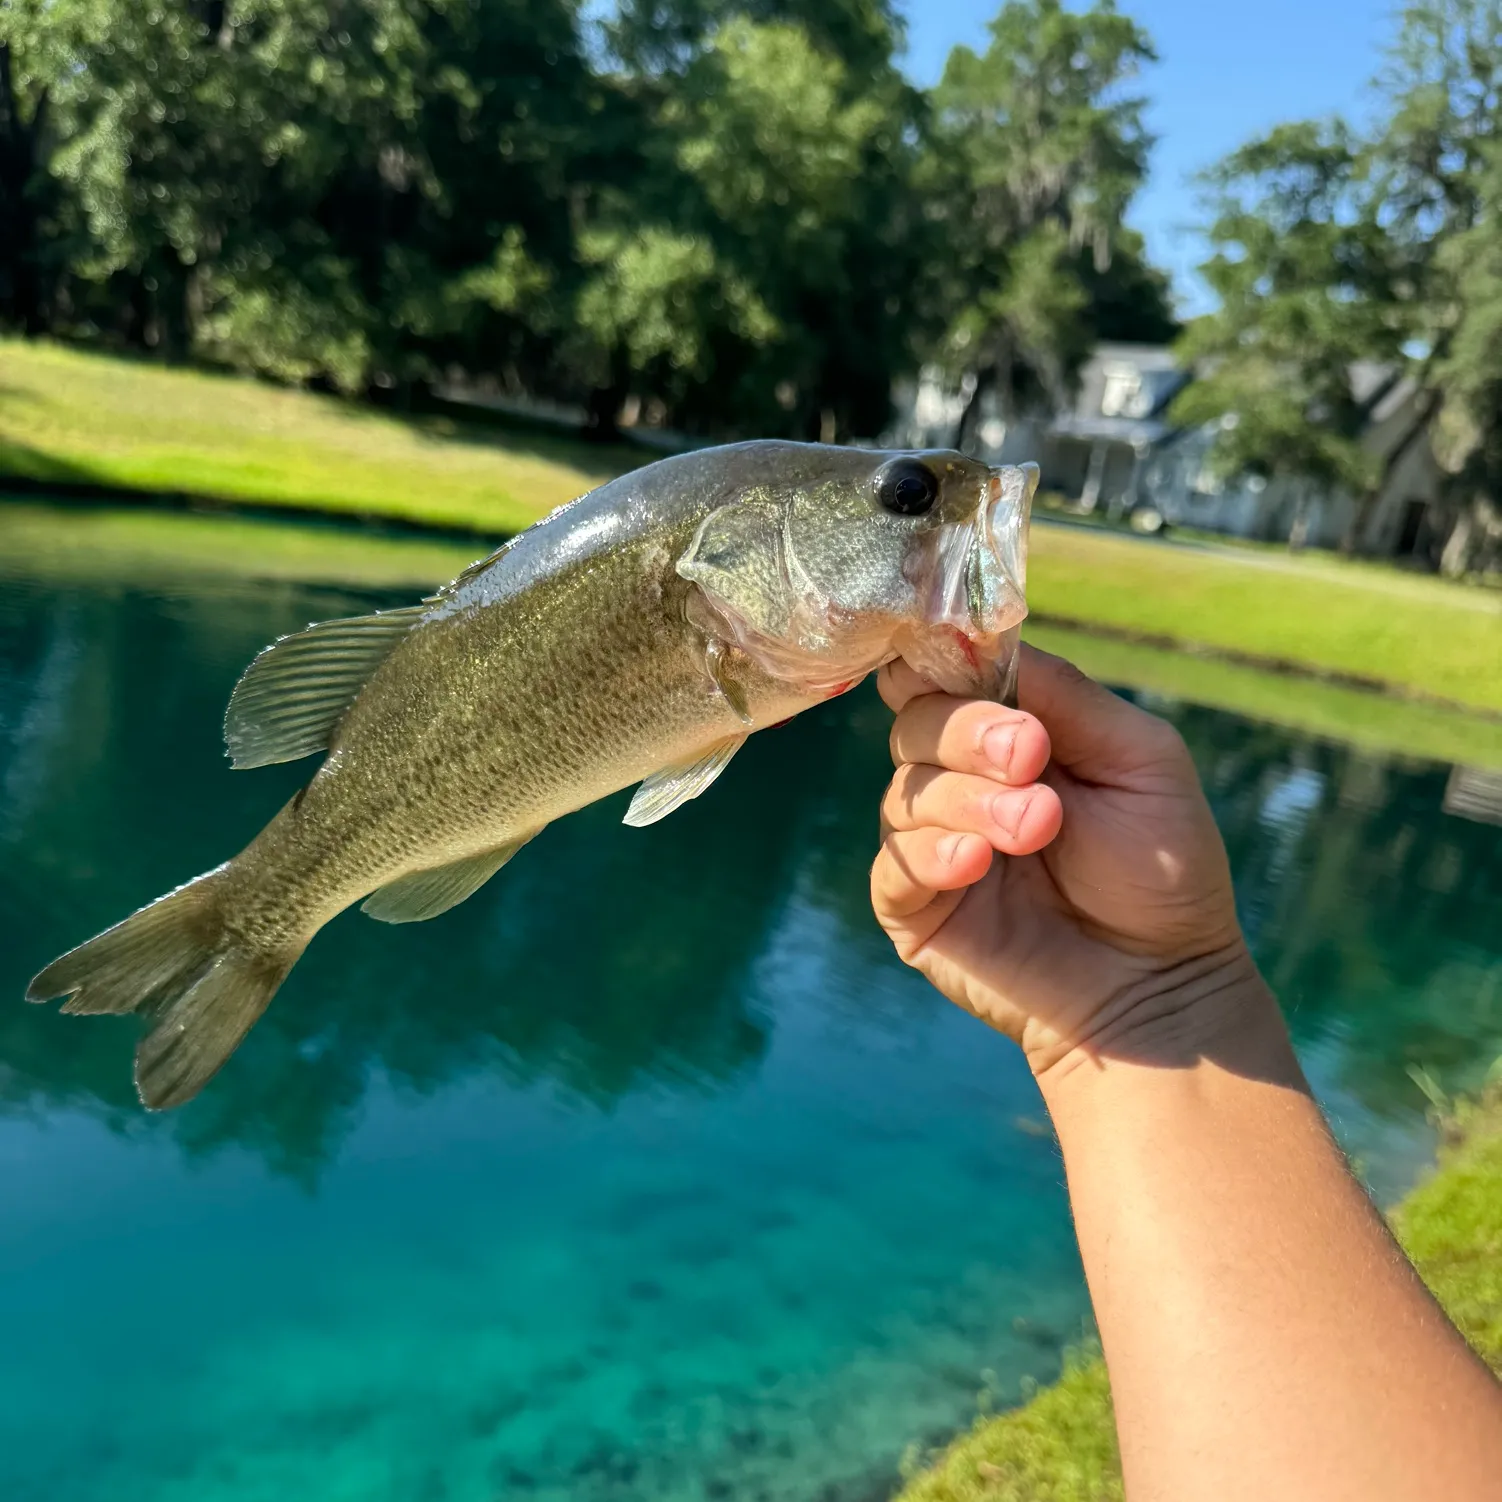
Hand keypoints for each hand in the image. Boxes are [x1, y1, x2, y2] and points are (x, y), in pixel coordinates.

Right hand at [871, 645, 1258, 1080]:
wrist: (1162, 984)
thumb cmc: (1163, 870)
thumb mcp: (1140, 756)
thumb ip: (1066, 694)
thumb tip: (984, 643)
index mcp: (1009, 735)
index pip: (945, 677)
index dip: (942, 663)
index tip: (964, 667)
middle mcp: (961, 782)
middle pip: (915, 722)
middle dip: (968, 732)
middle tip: (1032, 759)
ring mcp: (933, 846)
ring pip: (904, 791)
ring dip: (970, 800)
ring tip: (1039, 828)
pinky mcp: (916, 910)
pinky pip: (893, 864)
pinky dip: (931, 853)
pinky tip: (977, 863)